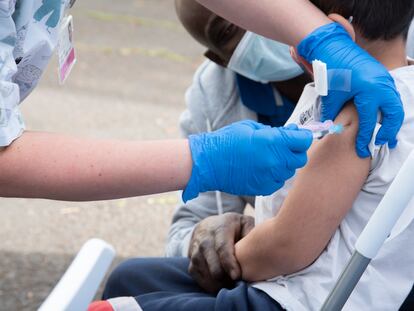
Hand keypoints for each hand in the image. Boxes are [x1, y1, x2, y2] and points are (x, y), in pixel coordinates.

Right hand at [183, 120, 311, 201]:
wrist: (209, 163)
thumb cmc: (227, 141)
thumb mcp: (251, 128)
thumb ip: (274, 132)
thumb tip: (289, 133)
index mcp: (273, 142)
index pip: (303, 140)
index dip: (302, 136)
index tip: (297, 135)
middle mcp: (275, 161)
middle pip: (301, 158)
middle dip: (295, 151)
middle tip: (284, 146)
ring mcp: (270, 176)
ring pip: (289, 171)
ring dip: (284, 164)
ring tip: (268, 158)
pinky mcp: (264, 188)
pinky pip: (278, 182)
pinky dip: (274, 175)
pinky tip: (262, 169)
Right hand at [188, 213, 253, 293]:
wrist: (208, 226)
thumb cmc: (232, 227)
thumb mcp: (244, 223)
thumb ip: (251, 232)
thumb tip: (257, 248)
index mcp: (220, 228)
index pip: (222, 248)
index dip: (229, 264)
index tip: (236, 276)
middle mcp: (204, 239)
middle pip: (212, 265)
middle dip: (225, 278)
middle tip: (238, 284)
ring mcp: (195, 251)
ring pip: (204, 273)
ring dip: (218, 283)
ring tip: (231, 286)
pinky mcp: (191, 262)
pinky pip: (198, 278)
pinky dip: (209, 285)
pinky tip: (221, 285)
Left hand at [298, 22, 403, 157]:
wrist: (334, 47)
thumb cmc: (333, 69)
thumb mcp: (331, 95)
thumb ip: (331, 114)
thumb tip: (327, 130)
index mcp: (369, 91)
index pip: (369, 121)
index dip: (366, 138)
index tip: (363, 150)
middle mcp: (382, 86)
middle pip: (393, 114)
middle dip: (389, 131)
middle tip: (382, 144)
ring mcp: (385, 80)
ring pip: (396, 105)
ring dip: (392, 121)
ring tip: (387, 135)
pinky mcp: (383, 77)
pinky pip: (392, 96)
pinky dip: (390, 109)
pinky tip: (384, 117)